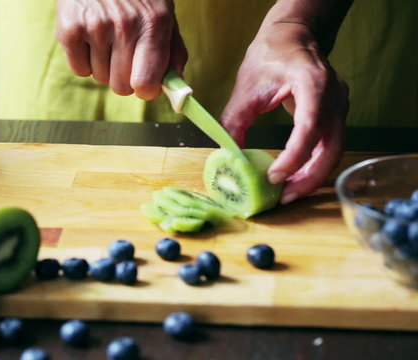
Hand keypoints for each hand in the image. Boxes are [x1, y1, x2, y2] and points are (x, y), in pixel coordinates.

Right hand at [56, 0, 187, 99]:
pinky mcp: (70, 28)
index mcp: (154, 23)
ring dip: (104, 65)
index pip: (145, 83)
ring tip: (106, 37)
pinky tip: (89, 37)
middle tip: (123, 53)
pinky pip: (79, 70)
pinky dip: (83, 59)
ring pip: (100, 78)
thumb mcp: (162, 10)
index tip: (145, 84)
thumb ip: (172, 49)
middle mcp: (125, 25)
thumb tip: (175, 83)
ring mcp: (95, 27)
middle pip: (121, 87)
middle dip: (123, 77)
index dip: (146, 89)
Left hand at [220, 22, 348, 204]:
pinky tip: (294, 177)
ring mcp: (340, 106)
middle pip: (331, 148)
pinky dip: (313, 165)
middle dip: (308, 178)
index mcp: (313, 84)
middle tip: (284, 197)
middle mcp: (334, 97)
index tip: (274, 176)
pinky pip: (330, 146)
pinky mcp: (336, 115)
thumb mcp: (245, 87)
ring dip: (312, 176)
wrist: (292, 36)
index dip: (294, 157)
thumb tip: (227, 156)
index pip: (310, 128)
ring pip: (334, 152)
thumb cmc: (270, 54)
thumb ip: (234, 122)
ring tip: (287, 193)